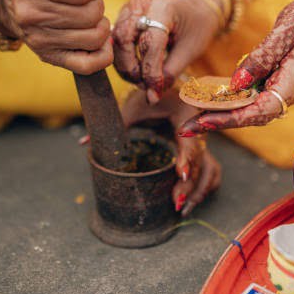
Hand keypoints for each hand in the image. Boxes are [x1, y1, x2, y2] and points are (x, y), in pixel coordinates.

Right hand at [0, 0, 111, 74]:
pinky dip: (103, 54)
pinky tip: (99, 41)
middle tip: (85, 3)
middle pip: (92, 14)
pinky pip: (87, 65)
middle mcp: (31, 13)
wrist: (12, 1)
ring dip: (100, 26)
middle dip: (96, 5)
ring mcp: (40, 39)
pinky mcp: (49, 57)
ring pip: (94, 38)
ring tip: (88, 19)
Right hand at [112, 0, 219, 103]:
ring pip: (116, 40)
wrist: (196, 11)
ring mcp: (131, 6)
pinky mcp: (125, 14)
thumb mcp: (190, 51)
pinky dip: (123, 59)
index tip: (154, 94)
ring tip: (141, 81)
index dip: (150, 72)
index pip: (150, 42)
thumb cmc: (197, 29)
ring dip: (125, 66)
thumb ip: (170, 72)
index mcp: (165, 6)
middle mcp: (143, 2)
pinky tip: (135, 71)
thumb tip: (152, 96)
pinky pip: (116, 39)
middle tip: (144, 86)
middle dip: (130, 68)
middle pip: (124, 38)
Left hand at [122, 88, 220, 215]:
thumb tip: (83, 143)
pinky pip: (211, 171)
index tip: (181, 174)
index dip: (187, 158)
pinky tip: (190, 202)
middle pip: (200, 160)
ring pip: (209, 169)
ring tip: (181, 208)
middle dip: (189, 183)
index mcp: (186, 113)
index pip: (189, 139)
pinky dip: (204, 187)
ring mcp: (202, 141)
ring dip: (198, 190)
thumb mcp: (134, 105)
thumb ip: (116, 124)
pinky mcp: (201, 149)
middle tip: (174, 202)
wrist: (168, 85)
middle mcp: (199, 129)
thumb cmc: (150, 94)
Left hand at [179, 0, 293, 134]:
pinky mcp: (280, 84)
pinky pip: (254, 98)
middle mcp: (291, 93)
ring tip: (191, 121)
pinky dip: (232, 102)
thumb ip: (262, 56)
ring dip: (222, 116)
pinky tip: (210, 103)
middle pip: (252, 116)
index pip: (261, 110)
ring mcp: (286, 90)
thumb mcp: (287, 29)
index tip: (205, 121)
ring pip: (251, 110)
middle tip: (185, 129)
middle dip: (219, 122)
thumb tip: (236, 82)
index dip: (232, 118)